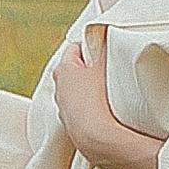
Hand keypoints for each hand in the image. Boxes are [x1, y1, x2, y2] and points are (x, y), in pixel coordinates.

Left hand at [52, 26, 162, 168]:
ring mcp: (64, 111)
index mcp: (63, 71)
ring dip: (90, 91)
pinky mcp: (72, 128)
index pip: (75, 48)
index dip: (91, 45)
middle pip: (75, 71)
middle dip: (90, 68)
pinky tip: (107, 112)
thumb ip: (103, 44)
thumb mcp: (104, 64)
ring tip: (110, 92)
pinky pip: (82, 111)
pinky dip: (92, 109)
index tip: (104, 46)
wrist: (97, 139)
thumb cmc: (99, 98)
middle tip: (108, 68)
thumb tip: (104, 29)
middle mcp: (59, 90)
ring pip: (77, 93)